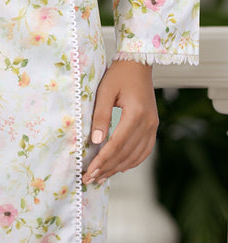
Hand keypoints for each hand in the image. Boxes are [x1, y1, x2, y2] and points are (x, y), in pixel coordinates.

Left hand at [83, 60, 157, 184]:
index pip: (117, 144)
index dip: (102, 160)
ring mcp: (153, 125)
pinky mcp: (153, 125)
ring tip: (102, 176)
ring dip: (118, 168)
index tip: (89, 172)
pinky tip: (120, 167)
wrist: (138, 63)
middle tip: (90, 179)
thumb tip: (95, 142)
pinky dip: (132, 161)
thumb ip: (100, 116)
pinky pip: (144, 150)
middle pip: (126, 153)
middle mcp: (148, 123)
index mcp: (135, 114)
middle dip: (107, 168)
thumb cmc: (119, 74)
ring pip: (136, 155)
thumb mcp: (104, 91)